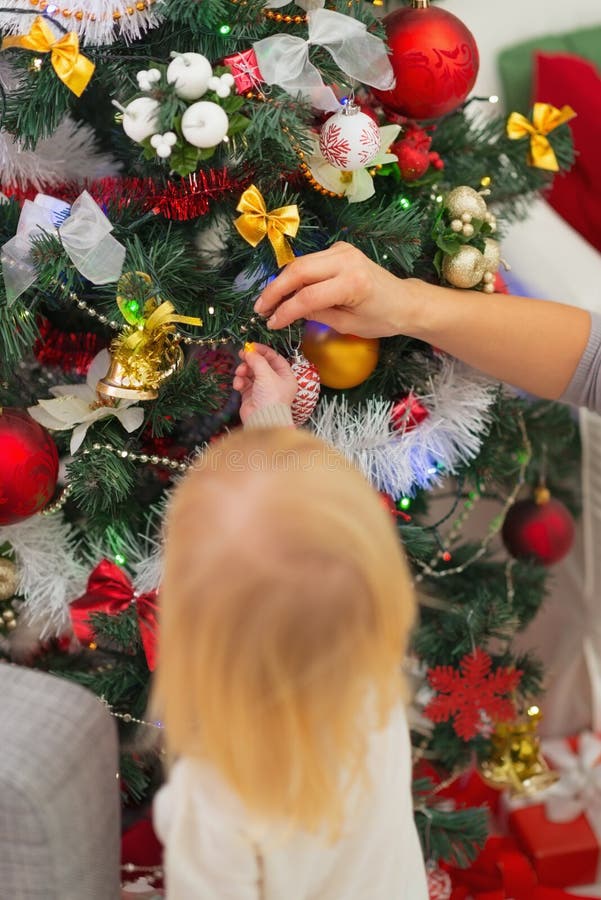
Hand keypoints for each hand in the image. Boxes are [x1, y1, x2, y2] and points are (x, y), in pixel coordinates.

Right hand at [233, 342, 297, 423]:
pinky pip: (244, 383)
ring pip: (250, 373)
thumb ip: (257, 360)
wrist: (263, 420)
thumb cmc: (271, 398)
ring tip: (240, 373)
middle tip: (242, 354)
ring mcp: (262, 388)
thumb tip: (249, 351)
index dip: (263, 350)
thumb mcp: (267, 375)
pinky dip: (240, 382)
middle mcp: (274, 381)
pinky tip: (238, 385)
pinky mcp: (251, 395)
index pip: (274, 358)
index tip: (251, 346)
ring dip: (243, 370)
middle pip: (261, 364)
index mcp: (285, 376)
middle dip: (250, 360)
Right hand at [254, 242, 409, 337]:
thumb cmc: (381, 318)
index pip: (308, 296)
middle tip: (260, 309)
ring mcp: (343, 250)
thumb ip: (317, 315)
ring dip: (281, 282)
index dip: (285, 311)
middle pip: (299, 271)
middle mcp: (347, 260)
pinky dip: (295, 276)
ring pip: (301, 263)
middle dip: (275, 290)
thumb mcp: (348, 325)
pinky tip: (286, 292)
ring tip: (268, 302)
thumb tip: (289, 310)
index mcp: (352, 283)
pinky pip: (310, 261)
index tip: (270, 323)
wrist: (404, 301)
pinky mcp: (340, 248)